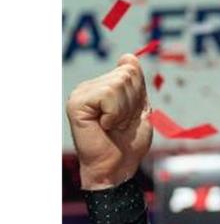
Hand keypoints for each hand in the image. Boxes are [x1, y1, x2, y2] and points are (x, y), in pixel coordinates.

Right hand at [66, 54, 152, 189]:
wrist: (118, 167)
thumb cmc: (128, 143)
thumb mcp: (140, 108)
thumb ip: (136, 84)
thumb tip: (127, 56)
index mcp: (104, 86)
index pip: (131, 68)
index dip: (138, 93)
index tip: (129, 114)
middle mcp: (90, 87)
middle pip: (126, 75)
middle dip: (132, 102)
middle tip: (121, 122)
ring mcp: (81, 93)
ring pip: (118, 84)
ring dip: (124, 110)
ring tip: (113, 125)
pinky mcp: (76, 103)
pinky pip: (108, 95)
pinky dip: (114, 114)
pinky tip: (104, 126)